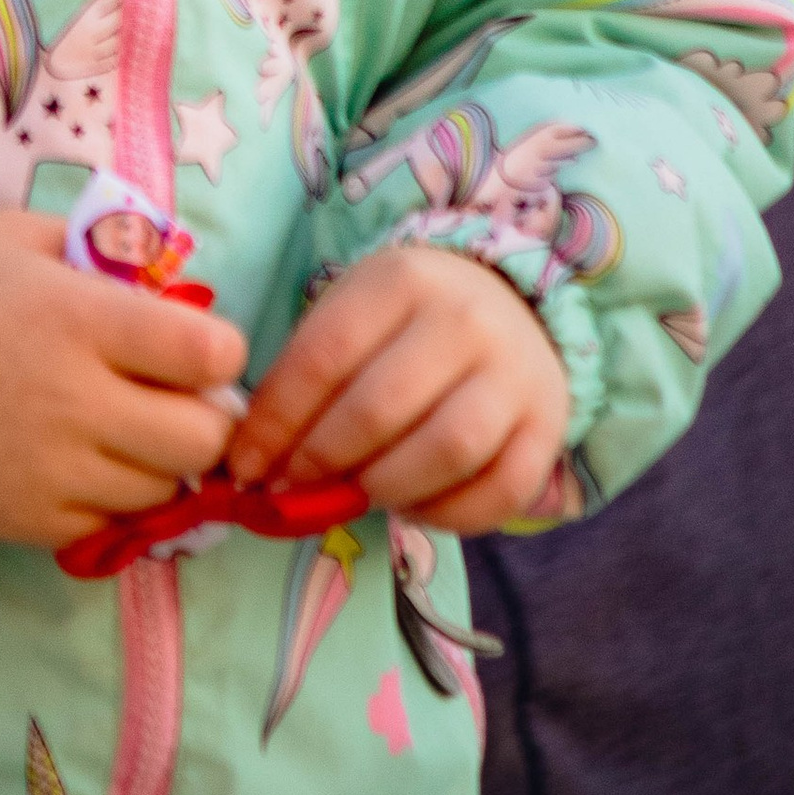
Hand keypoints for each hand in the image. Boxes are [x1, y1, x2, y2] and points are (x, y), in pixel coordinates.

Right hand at [0, 210, 246, 549]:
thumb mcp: (25, 237)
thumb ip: (105, 251)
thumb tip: (174, 280)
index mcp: (82, 320)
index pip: (208, 353)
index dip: (221, 350)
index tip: (203, 347)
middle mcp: (78, 402)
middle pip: (202, 439)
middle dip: (206, 416)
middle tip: (180, 399)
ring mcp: (56, 472)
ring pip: (163, 490)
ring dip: (161, 462)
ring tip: (128, 430)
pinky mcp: (31, 521)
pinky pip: (111, 525)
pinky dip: (113, 498)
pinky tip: (85, 462)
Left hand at [220, 244, 568, 534]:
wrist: (508, 307)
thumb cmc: (405, 323)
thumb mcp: (351, 316)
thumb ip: (304, 377)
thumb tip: (254, 461)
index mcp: (401, 279)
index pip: (324, 355)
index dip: (277, 420)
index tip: (245, 467)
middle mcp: (465, 320)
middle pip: (381, 407)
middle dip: (323, 461)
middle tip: (293, 488)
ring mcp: (514, 374)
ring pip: (446, 450)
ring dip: (385, 488)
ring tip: (354, 494)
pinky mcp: (548, 427)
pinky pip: (500, 491)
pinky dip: (447, 515)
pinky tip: (412, 507)